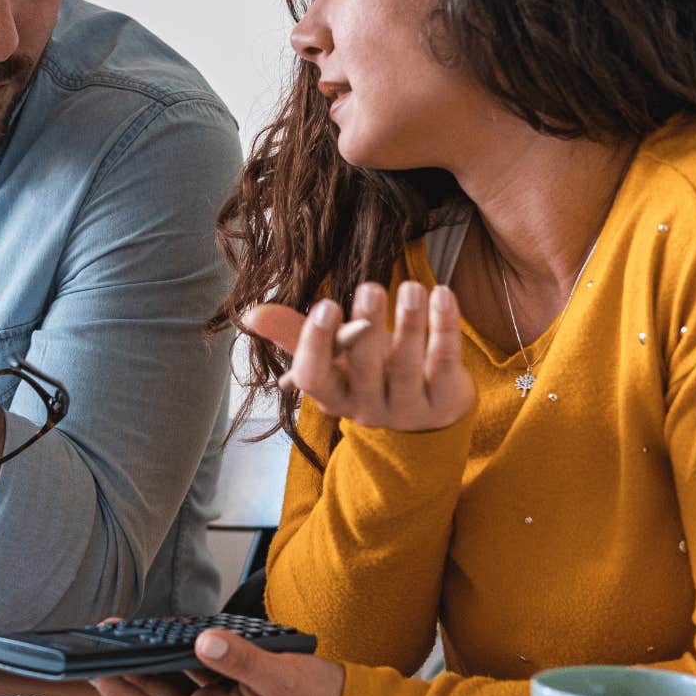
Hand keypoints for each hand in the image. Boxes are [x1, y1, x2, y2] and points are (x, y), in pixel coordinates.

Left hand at [91, 626, 343, 695]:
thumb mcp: (281, 679)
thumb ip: (242, 661)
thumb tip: (203, 642)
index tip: (98, 671)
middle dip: (126, 670)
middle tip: (105, 637)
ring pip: (173, 682)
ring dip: (149, 659)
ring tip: (127, 630)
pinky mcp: (232, 689)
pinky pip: (196, 672)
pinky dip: (180, 654)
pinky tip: (170, 633)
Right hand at [239, 281, 473, 431]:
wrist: (428, 407)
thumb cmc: (370, 371)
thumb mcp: (333, 357)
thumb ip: (295, 333)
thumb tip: (249, 314)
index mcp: (333, 396)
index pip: (314, 378)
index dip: (316, 344)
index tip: (326, 305)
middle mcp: (368, 409)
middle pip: (364, 370)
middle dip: (367, 328)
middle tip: (370, 286)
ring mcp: (409, 408)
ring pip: (408, 367)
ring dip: (410, 324)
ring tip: (410, 287)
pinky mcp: (446, 400)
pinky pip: (446, 362)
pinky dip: (445, 327)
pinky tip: (442, 294)